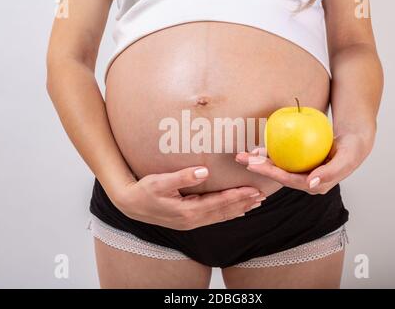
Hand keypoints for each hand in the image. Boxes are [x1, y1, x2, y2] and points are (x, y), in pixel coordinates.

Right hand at [112, 167, 265, 229]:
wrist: (131, 205)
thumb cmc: (144, 191)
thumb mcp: (160, 182)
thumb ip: (182, 177)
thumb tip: (204, 172)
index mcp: (188, 210)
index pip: (220, 203)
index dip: (238, 196)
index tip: (254, 190)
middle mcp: (193, 219)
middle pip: (224, 211)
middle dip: (244, 203)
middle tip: (263, 196)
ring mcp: (191, 222)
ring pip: (221, 216)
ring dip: (239, 209)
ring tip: (255, 204)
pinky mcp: (188, 220)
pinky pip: (213, 218)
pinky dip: (227, 214)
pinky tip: (235, 212)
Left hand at [235, 132, 373, 194]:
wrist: (353, 142)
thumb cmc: (352, 150)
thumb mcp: (346, 159)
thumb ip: (331, 173)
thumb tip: (311, 184)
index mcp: (314, 185)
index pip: (288, 180)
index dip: (271, 173)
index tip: (256, 164)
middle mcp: (304, 181)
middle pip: (277, 175)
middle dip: (258, 168)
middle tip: (242, 158)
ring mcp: (300, 173)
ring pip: (276, 168)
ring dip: (259, 162)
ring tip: (242, 155)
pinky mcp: (298, 165)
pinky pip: (281, 160)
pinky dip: (269, 154)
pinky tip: (257, 148)